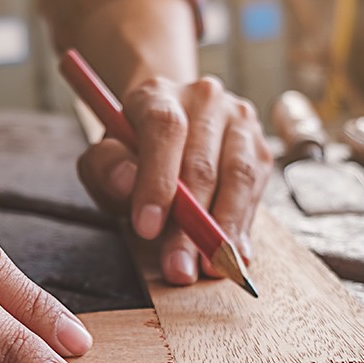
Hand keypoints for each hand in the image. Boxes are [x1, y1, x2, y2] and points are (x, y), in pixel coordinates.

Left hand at [77, 76, 272, 283]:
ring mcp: (238, 120)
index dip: (157, 179)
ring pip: (238, 176)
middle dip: (189, 224)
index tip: (147, 227)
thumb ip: (105, 167)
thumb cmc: (132, 153)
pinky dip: (244, 225)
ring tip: (210, 267)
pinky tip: (235, 254)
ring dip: (224, 228)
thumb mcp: (104, 160)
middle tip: (179, 268)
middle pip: (201, 162)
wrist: (167, 130)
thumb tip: (127, 181)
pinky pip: (255, 189)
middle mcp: (203, 98)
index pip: (163, 129)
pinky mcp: (259, 146)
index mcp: (158, 94)